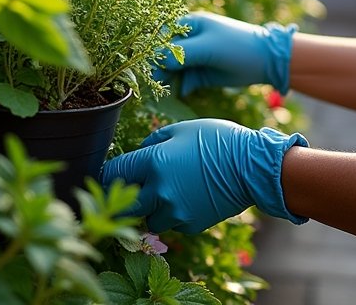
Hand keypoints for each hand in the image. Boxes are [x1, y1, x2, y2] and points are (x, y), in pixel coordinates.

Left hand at [101, 118, 308, 233]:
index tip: (105, 172)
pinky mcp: (190, 225)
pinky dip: (172, 213)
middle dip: (127, 195)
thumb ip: (154, 141)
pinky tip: (186, 196)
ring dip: (151, 206)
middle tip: (133, 186)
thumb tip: (140, 151)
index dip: (107, 172)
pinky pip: (171, 222)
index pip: (115, 173)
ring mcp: (175, 212)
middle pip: (127, 204)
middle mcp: (159, 191)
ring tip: (165, 190)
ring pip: (149, 217)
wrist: (250, 167)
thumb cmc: (217, 140)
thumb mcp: (182, 130)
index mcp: (153, 163)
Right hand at [153, 11, 296, 94]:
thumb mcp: (209, 48)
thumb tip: (157, 61)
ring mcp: (195, 57)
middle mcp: (188, 40)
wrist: (267, 62)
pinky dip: (179, 87)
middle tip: (149, 85)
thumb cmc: (237, 46)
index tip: (141, 67)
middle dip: (156, 69)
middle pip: (164, 55)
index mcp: (189, 24)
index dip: (150, 51)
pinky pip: (183, 80)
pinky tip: (178, 93)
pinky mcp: (201, 73)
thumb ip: (182, 54)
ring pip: (172, 69)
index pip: (161, 36)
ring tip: (160, 94)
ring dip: (166, 80)